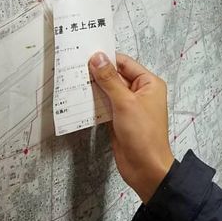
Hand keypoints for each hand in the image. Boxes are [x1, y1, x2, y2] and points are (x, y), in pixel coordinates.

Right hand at [89, 52, 174, 201]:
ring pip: (108, 91)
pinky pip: (104, 106)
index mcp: (149, 83)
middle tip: (74, 65)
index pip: (125, 63)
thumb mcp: (125, 103)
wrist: (145, 168)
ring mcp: (129, 107)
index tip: (86, 52)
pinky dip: (93, 103)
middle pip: (115, 76)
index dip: (107, 58)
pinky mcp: (119, 119)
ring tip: (72, 79)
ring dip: (93, 88)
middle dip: (97, 73)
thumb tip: (97, 58)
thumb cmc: (143, 134)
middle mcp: (140, 92)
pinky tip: (77, 98)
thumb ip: (110, 80)